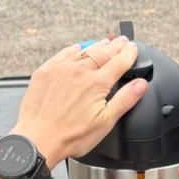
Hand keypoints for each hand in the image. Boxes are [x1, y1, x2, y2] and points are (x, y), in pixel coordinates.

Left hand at [11, 36, 147, 168]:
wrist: (38, 138)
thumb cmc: (70, 136)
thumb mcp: (105, 122)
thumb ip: (125, 100)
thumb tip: (140, 85)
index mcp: (97, 83)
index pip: (119, 62)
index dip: (128, 54)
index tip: (133, 48)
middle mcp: (79, 71)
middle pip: (103, 52)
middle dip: (115, 46)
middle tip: (123, 41)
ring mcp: (61, 69)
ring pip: (84, 50)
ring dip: (97, 45)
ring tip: (105, 42)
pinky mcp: (46, 71)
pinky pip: (63, 54)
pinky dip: (74, 49)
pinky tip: (78, 49)